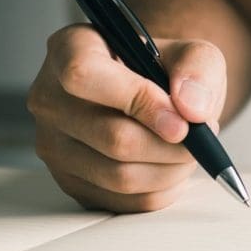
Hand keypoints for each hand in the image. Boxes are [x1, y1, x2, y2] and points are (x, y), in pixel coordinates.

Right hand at [27, 24, 226, 211]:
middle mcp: (49, 97)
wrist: (157, 97)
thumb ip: (199, 69)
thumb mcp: (194, 54)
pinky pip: (125, 202)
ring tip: (189, 150)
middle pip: (113, 138)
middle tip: (200, 136)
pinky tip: (171, 167)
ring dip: (171, 169)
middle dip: (172, 145)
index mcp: (70, 48)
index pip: (84, 75)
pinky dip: (162, 190)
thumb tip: (191, 109)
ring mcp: (54, 144)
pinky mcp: (71, 182)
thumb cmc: (168, 71)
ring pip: (120, 176)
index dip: (139, 101)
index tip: (181, 119)